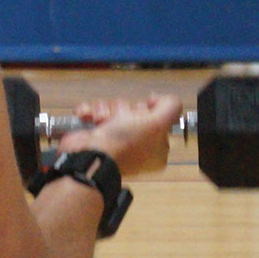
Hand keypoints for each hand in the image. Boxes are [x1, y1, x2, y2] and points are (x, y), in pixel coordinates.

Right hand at [54, 94, 181, 177]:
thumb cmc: (125, 145)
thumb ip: (170, 106)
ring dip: (104, 110)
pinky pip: (93, 113)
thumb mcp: (158, 123)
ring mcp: (113, 142)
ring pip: (112, 109)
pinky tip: (88, 117)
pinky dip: (88, 112)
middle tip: (121, 121)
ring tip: (102, 121)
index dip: (148, 112)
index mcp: (155, 149)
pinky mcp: (94, 136)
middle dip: (123, 110)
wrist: (90, 158)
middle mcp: (135, 146)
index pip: (155, 118)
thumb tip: (156, 99)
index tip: (143, 117)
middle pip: (132, 111)